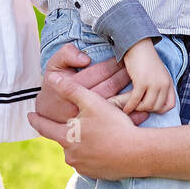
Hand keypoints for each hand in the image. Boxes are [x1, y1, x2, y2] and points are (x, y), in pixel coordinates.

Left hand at [29, 73, 142, 180]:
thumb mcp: (92, 102)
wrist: (137, 153)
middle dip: (68, 131)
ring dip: (81, 143)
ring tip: (94, 134)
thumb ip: (70, 89)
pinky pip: (89, 162)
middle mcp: (70, 155)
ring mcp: (83, 167)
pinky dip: (93, 154)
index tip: (30, 116)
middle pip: (63, 139)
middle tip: (77, 123)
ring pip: (77, 151)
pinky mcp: (96, 174)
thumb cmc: (113, 125)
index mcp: (66, 138)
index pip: (44, 127)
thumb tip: (52, 79)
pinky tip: (104, 146)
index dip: (36, 119)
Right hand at [33, 43, 149, 126]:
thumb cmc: (53, 88)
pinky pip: (116, 124)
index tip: (121, 59)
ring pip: (114, 105)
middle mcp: (79, 106)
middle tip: (133, 68)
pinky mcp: (94, 133)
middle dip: (123, 76)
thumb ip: (66, 55)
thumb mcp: (53, 66)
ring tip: (140, 85)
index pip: (97, 73)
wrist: (46, 114)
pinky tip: (143, 109)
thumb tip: (85, 59)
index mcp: (70, 88)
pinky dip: (132, 117)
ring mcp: (87, 122)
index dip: (111, 65)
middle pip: (108, 87)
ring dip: (130, 94)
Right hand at [110, 39, 175, 113]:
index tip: (150, 107)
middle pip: (157, 107)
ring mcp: (154, 83)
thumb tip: (152, 103)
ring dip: (138, 108)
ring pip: (147, 106)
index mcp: (169, 82)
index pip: (170, 105)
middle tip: (137, 107)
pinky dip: (130, 106)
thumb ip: (159, 86)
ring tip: (131, 106)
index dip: (160, 110)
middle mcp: (163, 84)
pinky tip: (125, 108)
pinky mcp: (142, 82)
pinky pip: (136, 100)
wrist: (138, 46)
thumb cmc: (145, 59)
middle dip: (146, 109)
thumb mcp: (158, 73)